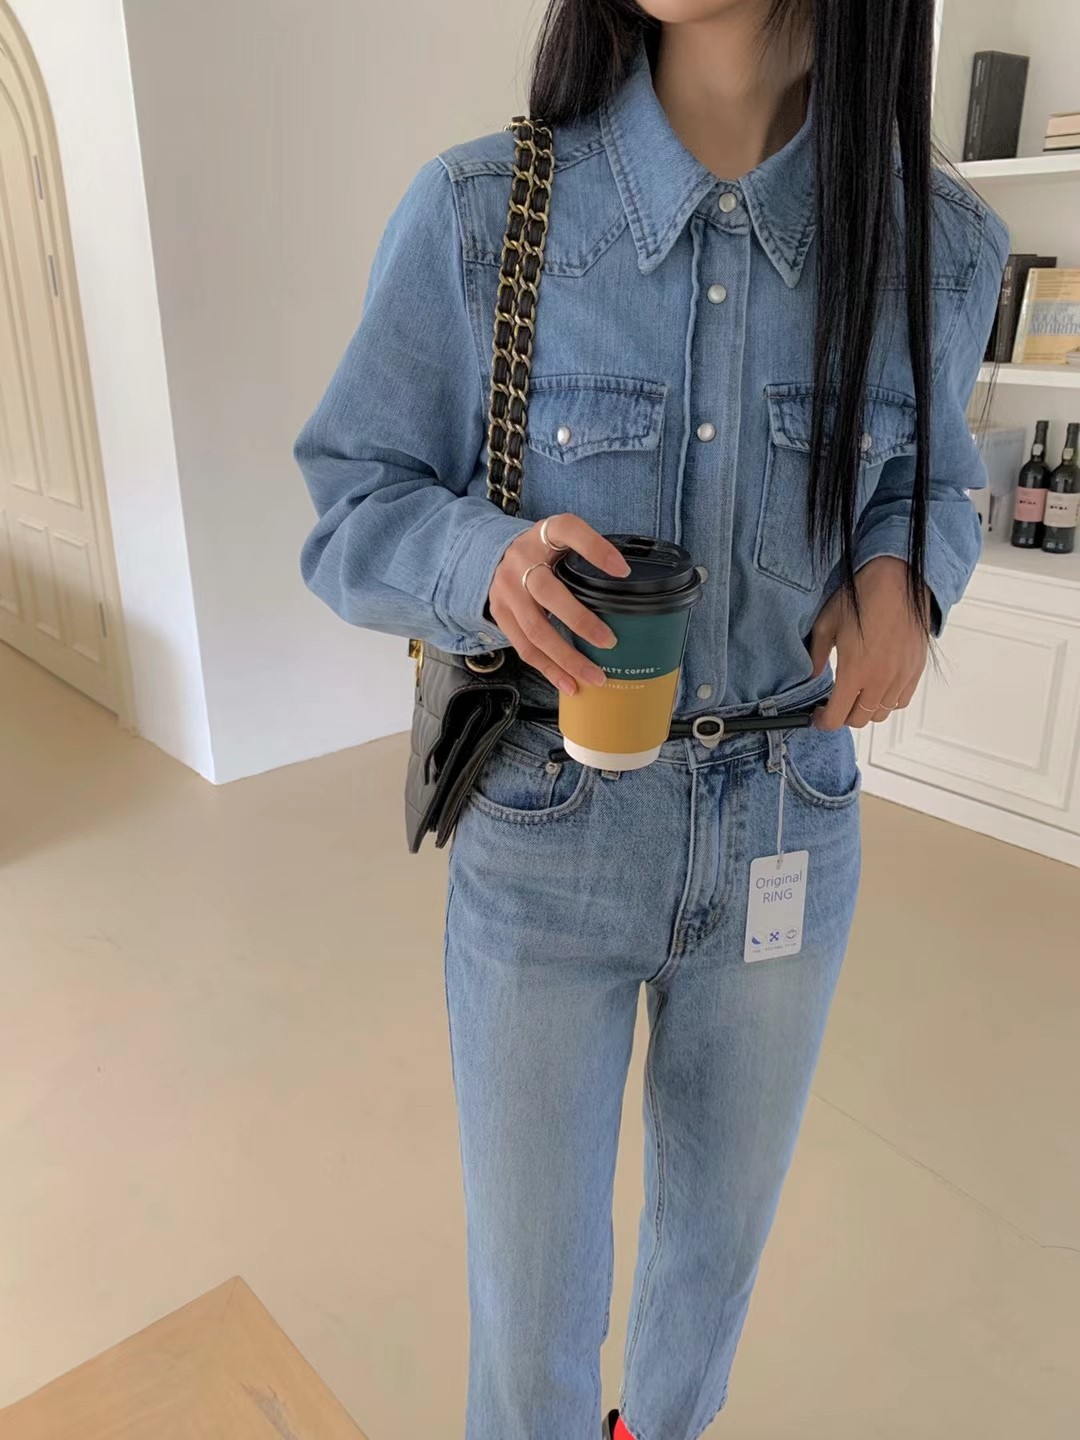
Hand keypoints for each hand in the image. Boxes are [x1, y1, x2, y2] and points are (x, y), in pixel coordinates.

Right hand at [487, 514, 628, 695]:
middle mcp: (521, 559)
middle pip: (548, 592)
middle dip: (580, 621)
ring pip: (536, 629)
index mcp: (544, 533)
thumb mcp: (563, 538)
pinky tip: (569, 683)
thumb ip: (587, 551)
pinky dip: (549, 669)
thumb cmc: (543, 551)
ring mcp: (507, 589)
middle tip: (610, 641)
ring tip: (595, 676)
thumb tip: (628, 581)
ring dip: (567, 658)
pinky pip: (525, 648)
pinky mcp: (500, 614)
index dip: (596, 550)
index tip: (623, 572)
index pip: (570, 531)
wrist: (494, 555)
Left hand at [809, 556, 929, 729]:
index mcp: (855, 672)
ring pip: (881, 714)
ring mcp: (901, 677)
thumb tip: (811, 677)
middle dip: (842, 716)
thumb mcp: (826, 625)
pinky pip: (901, 701)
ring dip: (865, 710)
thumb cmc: (861, 599)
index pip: (837, 718)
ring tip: (856, 694)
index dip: (823, 722)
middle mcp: (880, 680)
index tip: (818, 716)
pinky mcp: (915, 670)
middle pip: (859, 720)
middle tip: (834, 703)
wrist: (897, 582)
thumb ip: (816, 657)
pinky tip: (877, 687)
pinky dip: (887, 702)